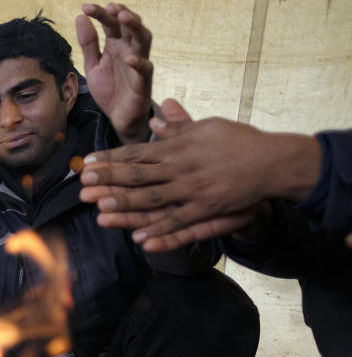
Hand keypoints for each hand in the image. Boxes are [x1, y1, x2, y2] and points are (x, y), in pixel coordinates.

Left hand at [75, 3, 153, 143]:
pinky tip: (129, 58)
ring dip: (136, 27)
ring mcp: (138, 64)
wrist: (118, 118)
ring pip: (144, 40)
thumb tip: (80, 17)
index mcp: (116, 45)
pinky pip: (145, 69)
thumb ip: (88, 43)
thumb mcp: (93, 65)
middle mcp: (129, 50)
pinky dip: (139, 63)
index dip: (100, 13)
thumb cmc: (110, 89)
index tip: (85, 7)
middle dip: (122, 14)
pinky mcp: (143, 82)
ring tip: (124, 18)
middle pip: (130, 26)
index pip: (111, 23)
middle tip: (111, 7)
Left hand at [79, 99, 320, 251]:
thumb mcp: (207, 127)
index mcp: (178, 148)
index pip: (137, 152)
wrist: (274, 161)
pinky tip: (141, 239)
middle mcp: (181, 168)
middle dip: (109, 181)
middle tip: (83, 185)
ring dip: (127, 206)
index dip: (110, 159)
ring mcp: (193, 191)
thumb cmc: (239, 142)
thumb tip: (156, 117)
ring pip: (154, 200)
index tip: (88, 163)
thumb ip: (179, 126)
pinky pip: (180, 224)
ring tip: (101, 210)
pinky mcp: (208, 210)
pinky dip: (160, 232)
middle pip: (138, 176)